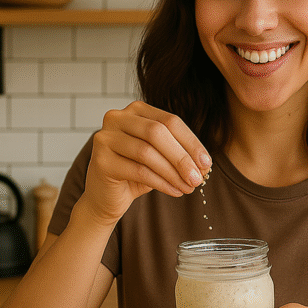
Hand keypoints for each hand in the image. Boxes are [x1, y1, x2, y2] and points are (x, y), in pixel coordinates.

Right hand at [83, 101, 211, 225]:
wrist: (106, 196)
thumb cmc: (136, 173)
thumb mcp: (161, 157)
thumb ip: (179, 153)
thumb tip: (204, 163)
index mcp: (136, 110)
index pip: (170, 121)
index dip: (191, 142)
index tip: (206, 163)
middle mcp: (117, 118)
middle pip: (157, 133)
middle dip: (182, 158)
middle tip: (198, 179)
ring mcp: (105, 137)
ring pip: (147, 153)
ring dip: (173, 173)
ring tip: (188, 187)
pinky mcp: (101, 160)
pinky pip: (138, 170)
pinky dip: (161, 183)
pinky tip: (174, 191)